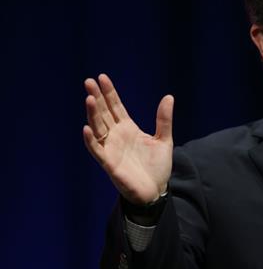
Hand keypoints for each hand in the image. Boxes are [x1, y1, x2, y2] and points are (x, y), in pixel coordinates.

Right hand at [82, 74, 173, 204]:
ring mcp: (111, 148)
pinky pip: (96, 150)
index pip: (115, 107)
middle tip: (89, 81)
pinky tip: (87, 128)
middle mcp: (116, 136)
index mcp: (128, 128)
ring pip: (98, 127)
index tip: (102, 77)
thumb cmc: (157, 166)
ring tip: (89, 98)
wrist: (156, 190)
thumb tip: (168, 96)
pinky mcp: (109, 163)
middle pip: (103, 113)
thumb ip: (164, 119)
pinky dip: (91, 140)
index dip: (109, 93)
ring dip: (92, 114)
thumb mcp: (164, 139)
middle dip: (96, 97)